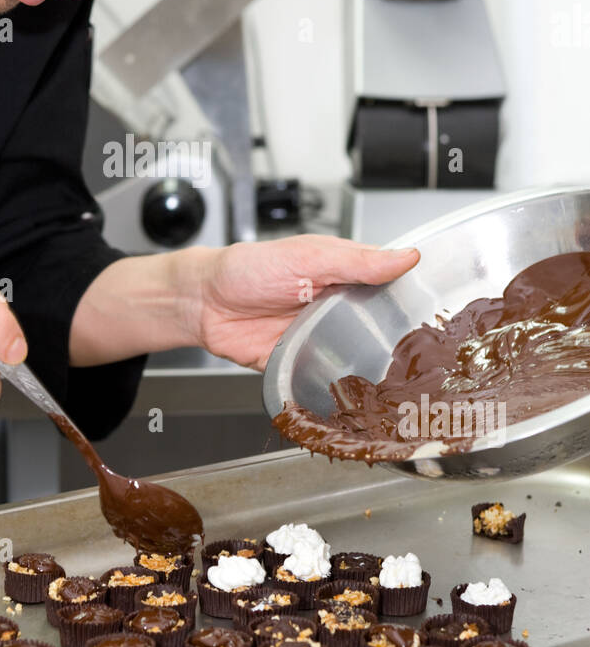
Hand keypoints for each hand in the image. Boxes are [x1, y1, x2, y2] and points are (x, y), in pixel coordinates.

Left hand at [192, 235, 420, 371]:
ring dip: (374, 362)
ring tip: (402, 376)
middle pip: (381, 322)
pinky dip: (342, 383)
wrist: (204, 304)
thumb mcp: (308, 258)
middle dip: (400, 335)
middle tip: (426, 349)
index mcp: (344, 272)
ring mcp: (323, 334)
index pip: (391, 282)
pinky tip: (361, 391)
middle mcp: (338, 304)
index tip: (441, 305)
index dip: (415, 292)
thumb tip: (406, 256)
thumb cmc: (248, 269)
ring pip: (361, 353)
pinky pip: (331, 377)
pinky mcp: (306, 362)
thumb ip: (356, 261)